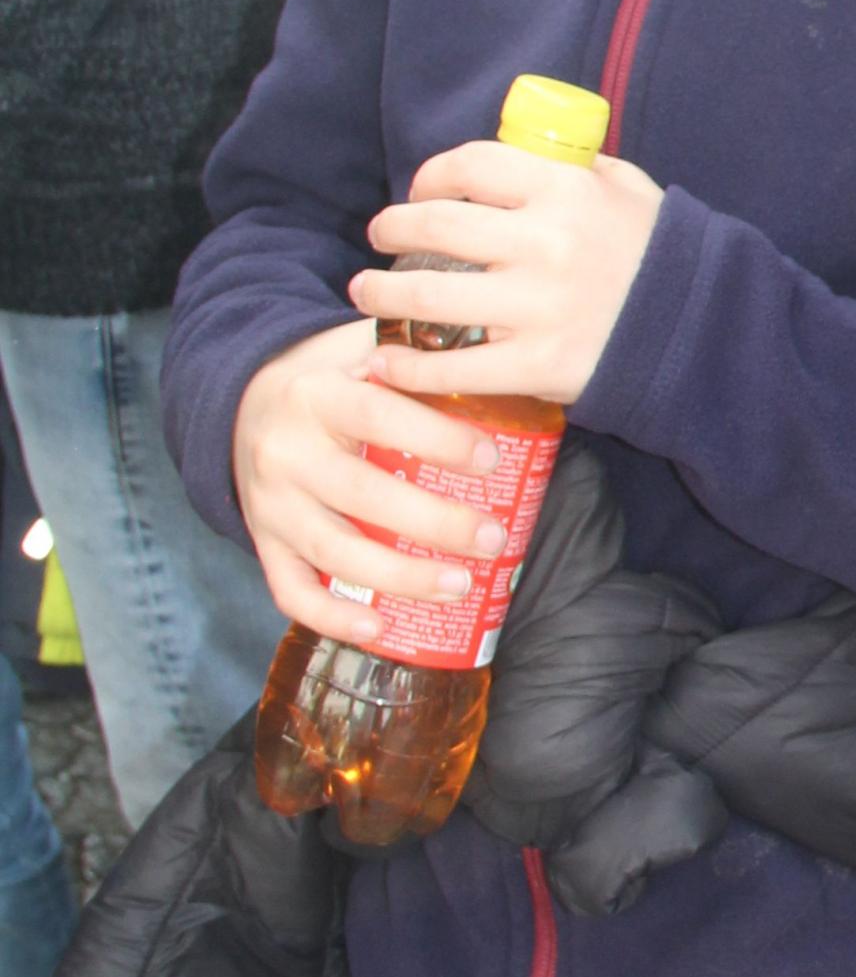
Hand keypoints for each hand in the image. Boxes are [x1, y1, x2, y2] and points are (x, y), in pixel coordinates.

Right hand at [233, 319, 515, 638]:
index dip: (435, 439)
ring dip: (399, 577)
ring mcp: (269, 504)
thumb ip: (410, 353)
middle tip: (493, 538)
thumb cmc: (327, 379)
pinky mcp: (262, 542)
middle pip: (362, 495)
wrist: (240, 403)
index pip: (378, 416)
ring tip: (460, 585)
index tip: (491, 459)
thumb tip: (490, 360)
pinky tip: (379, 628)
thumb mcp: (357, 348)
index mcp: (315, 395)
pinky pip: (289, 590)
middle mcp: (285, 452)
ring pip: (333, 551)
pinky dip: (332, 616)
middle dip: (434, 523)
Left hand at [350, 147, 662, 408]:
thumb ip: (574, 168)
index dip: (429, 177)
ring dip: (382, 296)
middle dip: (391, 231)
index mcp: (566, 191)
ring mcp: (539, 308)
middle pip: (435, 229)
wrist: (703, 331)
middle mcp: (546, 244)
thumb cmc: (660, 255)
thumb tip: (518, 153)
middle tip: (378, 238)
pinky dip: (408, 365)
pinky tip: (385, 360)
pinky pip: (454, 366)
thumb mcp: (627, 189)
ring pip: (429, 298)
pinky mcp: (538, 365)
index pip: (470, 167)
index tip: (417, 191)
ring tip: (365, 294)